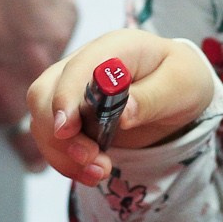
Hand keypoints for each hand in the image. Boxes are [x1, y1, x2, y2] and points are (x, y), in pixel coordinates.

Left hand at [0, 0, 76, 161]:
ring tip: (8, 25)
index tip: (30, 151)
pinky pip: (62, 34)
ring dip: (36, 56)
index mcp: (1, 90)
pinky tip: (23, 4)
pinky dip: (44, 26)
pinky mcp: (70, 11)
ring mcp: (58, 40)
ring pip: (58, 68)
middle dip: (39, 101)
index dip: (28, 145)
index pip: (30, 142)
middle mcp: (37, 72)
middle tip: (10, 70)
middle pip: (50, 107)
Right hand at [24, 28, 218, 181]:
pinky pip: (51, 139)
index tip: (66, 129)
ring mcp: (72, 90)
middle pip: (44, 93)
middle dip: (59, 133)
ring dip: (63, 153)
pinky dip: (66, 161)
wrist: (177, 91)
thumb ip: (152, 98)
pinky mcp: (70, 115)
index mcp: (114, 48)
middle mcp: (84, 65)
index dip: (66, 97)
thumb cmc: (180, 79)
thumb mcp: (181, 86)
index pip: (76, 68)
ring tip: (99, 172)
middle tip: (92, 159)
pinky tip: (91, 172)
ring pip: (41, 120)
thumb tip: (123, 115)